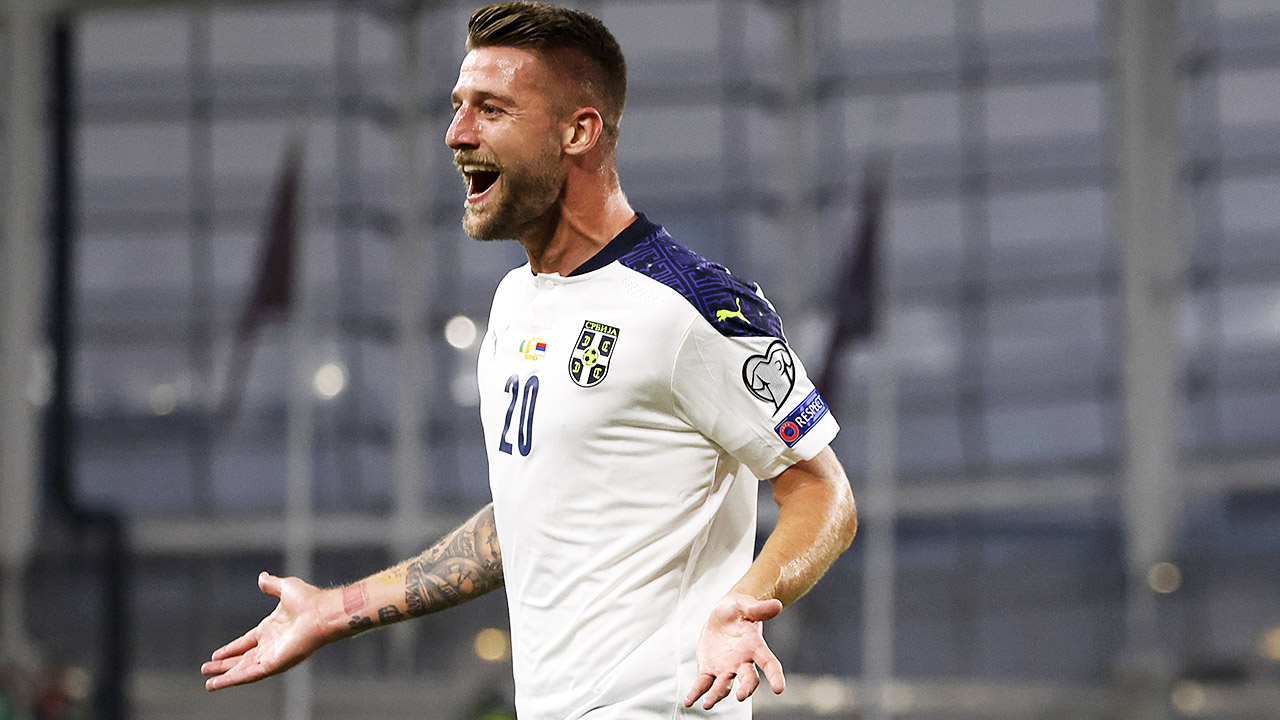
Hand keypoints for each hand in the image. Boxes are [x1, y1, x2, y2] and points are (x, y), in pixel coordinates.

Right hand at [201, 572, 333, 690]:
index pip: (246, 642)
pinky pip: (250, 675)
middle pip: (242, 659)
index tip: (215, 654)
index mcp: (271, 629)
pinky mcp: (275, 664)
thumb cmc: (309, 600)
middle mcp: (271, 644)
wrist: (322, 612)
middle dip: (224, 665)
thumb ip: (272, 585)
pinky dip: (233, 680)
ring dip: (225, 677)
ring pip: (243, 670)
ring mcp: (273, 656)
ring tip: (208, 684)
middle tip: (206, 670)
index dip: (230, 649)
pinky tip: (219, 684)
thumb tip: (262, 577)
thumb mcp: (285, 588)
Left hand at [683, 593, 785, 709]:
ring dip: (717, 695)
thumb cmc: (738, 610)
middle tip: (741, 696)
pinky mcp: (710, 670)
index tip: (779, 689)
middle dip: (746, 688)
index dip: (775, 675)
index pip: (769, 662)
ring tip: (707, 703)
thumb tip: (777, 605)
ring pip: (724, 685)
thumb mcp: (746, 605)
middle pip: (748, 678)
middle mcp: (743, 662)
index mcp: (755, 646)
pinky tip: (689, 701)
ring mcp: (726, 669)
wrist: (723, 615)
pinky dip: (696, 692)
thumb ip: (759, 609)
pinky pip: (703, 683)